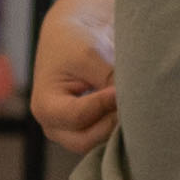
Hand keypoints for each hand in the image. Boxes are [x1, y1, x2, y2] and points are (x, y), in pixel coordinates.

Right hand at [30, 0, 119, 152]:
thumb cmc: (75, 42)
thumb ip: (109, 81)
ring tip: (134, 105)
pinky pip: (105, 140)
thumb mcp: (91, 56)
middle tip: (132, 103)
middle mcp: (54, 127)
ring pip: (99, 143)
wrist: (73, 36)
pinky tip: (132, 111)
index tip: (121, 90)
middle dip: (111, 124)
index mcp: (45, 106)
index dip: (104, 104)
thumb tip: (134, 102)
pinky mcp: (87, 133)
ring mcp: (70, 134)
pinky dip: (119, 128)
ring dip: (117, 128)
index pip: (78, 116)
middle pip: (86, 140)